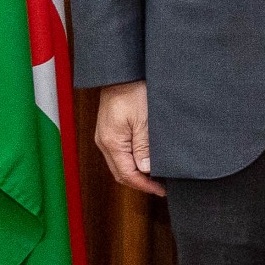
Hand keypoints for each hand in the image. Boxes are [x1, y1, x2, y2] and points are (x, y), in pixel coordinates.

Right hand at [94, 81, 165, 196]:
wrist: (121, 73)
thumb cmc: (133, 92)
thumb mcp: (144, 120)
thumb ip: (144, 146)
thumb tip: (145, 169)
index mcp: (111, 143)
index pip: (127, 174)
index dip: (144, 185)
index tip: (161, 190)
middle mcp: (104, 143)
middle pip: (121, 173)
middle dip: (140, 182)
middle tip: (160, 187)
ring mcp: (105, 137)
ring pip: (120, 164)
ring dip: (136, 173)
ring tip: (155, 176)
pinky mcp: (109, 131)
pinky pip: (119, 153)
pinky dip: (132, 161)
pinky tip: (145, 160)